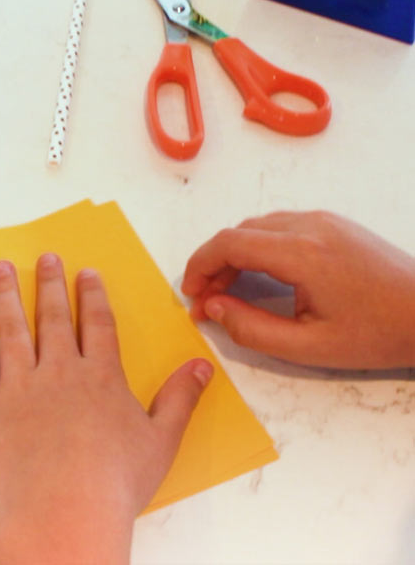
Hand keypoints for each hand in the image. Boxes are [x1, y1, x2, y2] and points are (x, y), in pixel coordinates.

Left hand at [0, 253, 211, 564]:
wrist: (63, 514)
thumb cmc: (114, 483)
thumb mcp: (161, 441)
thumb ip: (180, 398)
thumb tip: (202, 365)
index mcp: (98, 377)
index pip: (97, 324)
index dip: (92, 295)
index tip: (86, 272)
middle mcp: (57, 371)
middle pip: (53, 318)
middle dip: (49, 284)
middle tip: (46, 257)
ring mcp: (18, 386)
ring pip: (10, 329)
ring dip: (5, 295)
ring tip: (1, 268)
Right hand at [182, 211, 414, 368]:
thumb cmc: (378, 333)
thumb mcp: (310, 347)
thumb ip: (252, 329)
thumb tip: (213, 308)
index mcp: (302, 253)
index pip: (229, 243)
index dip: (199, 265)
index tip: (190, 294)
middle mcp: (309, 226)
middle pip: (239, 232)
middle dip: (213, 263)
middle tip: (205, 300)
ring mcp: (323, 220)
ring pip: (257, 227)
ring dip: (234, 254)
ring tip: (227, 291)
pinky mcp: (333, 223)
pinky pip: (280, 227)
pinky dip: (257, 247)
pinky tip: (258, 275)